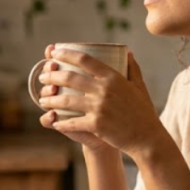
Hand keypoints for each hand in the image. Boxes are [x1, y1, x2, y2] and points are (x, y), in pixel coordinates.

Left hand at [37, 45, 162, 158]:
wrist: (147, 138)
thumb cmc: (143, 112)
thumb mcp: (140, 86)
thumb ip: (132, 67)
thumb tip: (127, 51)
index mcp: (113, 77)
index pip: (84, 59)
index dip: (66, 54)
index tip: (53, 53)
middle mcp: (104, 89)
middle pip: (70, 78)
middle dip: (51, 76)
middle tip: (43, 78)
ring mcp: (99, 107)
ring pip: (66, 100)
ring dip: (50, 99)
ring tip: (42, 99)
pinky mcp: (96, 125)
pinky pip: (72, 122)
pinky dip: (60, 122)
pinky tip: (53, 120)